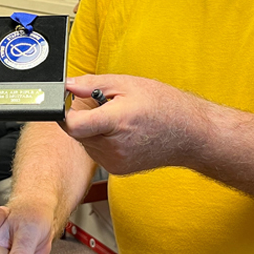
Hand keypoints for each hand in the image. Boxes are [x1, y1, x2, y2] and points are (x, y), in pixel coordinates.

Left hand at [63, 74, 203, 174]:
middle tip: (104, 107)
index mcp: (116, 121)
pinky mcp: (118, 170)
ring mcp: (116, 161)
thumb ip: (90, 84)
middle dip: (83, 118)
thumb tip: (66, 85)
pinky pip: (97, 152)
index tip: (66, 103)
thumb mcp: (126, 84)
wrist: (189, 133)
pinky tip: (122, 133)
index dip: (64, 113)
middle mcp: (113, 147)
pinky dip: (102, 141)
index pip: (72, 125)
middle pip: (77, 132)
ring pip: (86, 143)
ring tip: (118, 120)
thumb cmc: (163, 106)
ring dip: (93, 130)